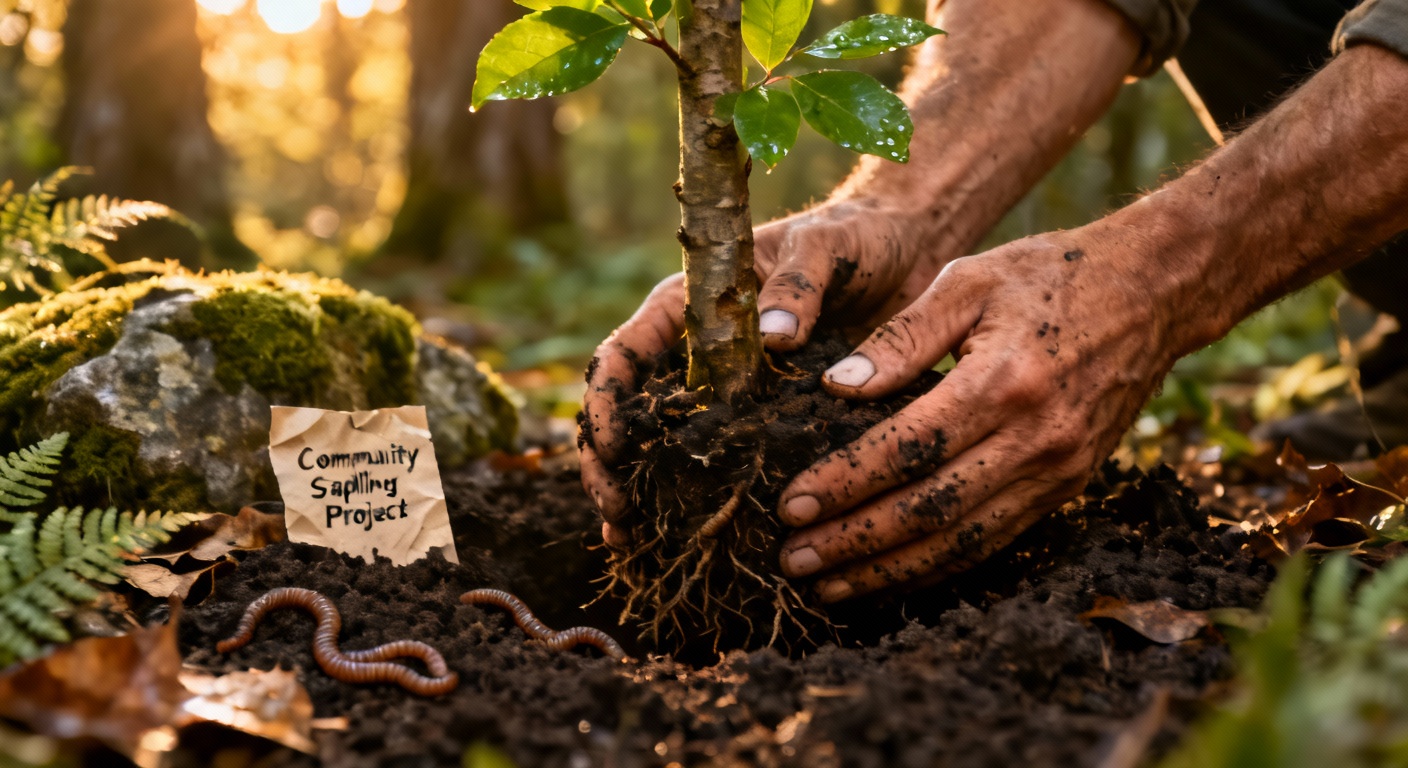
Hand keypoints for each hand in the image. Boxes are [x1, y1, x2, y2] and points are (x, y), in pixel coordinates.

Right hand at [580, 200, 957, 545]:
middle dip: (610, 464)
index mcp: (690, 305)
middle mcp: (697, 352)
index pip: (624, 355)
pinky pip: (723, 461)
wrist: (906, 251)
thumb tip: (773, 336)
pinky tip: (693, 538)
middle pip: (629, 413)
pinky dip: (701, 498)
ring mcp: (728, 391)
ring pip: (663, 447)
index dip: (605, 401)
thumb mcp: (825, 247)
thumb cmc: (855, 237)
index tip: (610, 447)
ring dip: (642, 493)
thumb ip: (798, 284)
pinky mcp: (766, 419)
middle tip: (618, 514)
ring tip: (633, 540)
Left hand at [774, 228, 1179, 600]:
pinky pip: (995, 540)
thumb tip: (836, 388)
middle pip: (930, 510)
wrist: (1154, 293)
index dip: (844, 483)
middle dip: (855, 542)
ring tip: (828, 584)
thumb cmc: (1049, 275)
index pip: (907, 449)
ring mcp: (1058, 471)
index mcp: (1002, 381)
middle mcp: (1034, 438)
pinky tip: (893, 575)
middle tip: (794, 558)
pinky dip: (940, 566)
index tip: (791, 503)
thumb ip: (900, 336)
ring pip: (962, 541)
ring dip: (890, 570)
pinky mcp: (1069, 487)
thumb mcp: (967, 280)